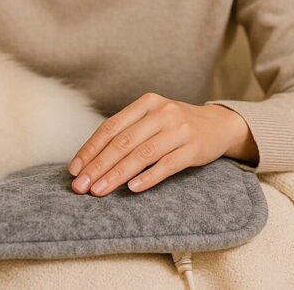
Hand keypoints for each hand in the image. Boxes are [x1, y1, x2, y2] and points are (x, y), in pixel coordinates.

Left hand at [67, 93, 255, 196]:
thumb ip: (126, 132)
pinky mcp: (193, 148)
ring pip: (141, 155)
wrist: (218, 124)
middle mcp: (162, 113)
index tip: (75, 169)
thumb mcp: (152, 118)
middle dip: (98, 166)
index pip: (110, 127)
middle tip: (81, 186)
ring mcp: (179, 130)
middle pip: (122, 142)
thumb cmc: (175, 125)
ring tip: (99, 191)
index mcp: (146, 103)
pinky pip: (167, 165)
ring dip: (116, 175)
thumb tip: (90, 160)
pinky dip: (148, 177)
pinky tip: (132, 188)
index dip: (90, 149)